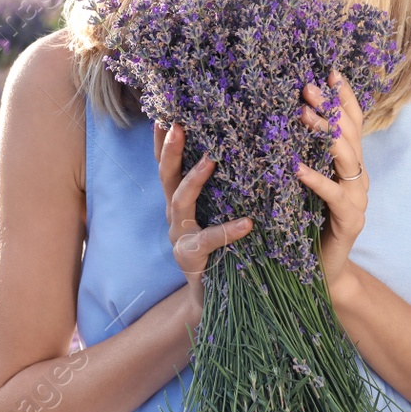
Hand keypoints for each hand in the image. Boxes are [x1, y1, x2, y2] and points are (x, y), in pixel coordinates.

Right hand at [153, 120, 251, 311]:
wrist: (217, 297)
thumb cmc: (224, 249)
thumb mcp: (220, 213)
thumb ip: (223, 188)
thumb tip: (239, 148)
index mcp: (179, 202)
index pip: (167, 165)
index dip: (163, 141)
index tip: (165, 113)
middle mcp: (174, 215)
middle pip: (166, 176)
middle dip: (170, 150)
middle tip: (178, 124)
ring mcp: (179, 236)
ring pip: (179, 202)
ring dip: (193, 178)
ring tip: (210, 160)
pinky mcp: (191, 258)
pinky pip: (209, 240)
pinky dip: (228, 230)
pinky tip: (247, 223)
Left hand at [295, 68, 368, 297]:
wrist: (322, 271)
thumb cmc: (307, 224)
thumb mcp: (303, 184)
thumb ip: (300, 154)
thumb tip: (279, 118)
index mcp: (348, 164)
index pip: (352, 122)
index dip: (343, 97)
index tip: (329, 71)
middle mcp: (358, 176)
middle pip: (350, 133)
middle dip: (330, 107)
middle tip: (306, 87)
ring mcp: (358, 198)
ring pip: (348, 158)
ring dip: (325, 134)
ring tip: (302, 116)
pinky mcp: (350, 220)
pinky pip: (334, 195)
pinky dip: (317, 179)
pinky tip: (298, 168)